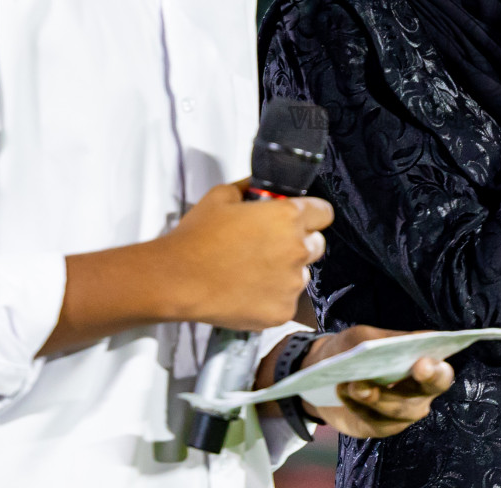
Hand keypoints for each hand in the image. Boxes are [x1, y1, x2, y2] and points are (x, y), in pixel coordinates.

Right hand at [40, 182, 331, 354]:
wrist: (177, 279)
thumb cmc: (196, 238)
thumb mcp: (221, 196)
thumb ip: (249, 189)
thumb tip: (259, 188)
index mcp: (287, 217)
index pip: (324, 212)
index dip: (311, 214)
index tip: (300, 219)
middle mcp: (296, 250)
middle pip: (316, 245)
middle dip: (298, 243)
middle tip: (269, 247)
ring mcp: (291, 284)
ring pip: (301, 275)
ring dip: (285, 273)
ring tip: (252, 272)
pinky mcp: (281, 311)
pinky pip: (286, 301)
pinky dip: (272, 298)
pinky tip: (247, 291)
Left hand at [297, 326, 454, 437]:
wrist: (330, 370)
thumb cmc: (356, 348)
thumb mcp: (366, 337)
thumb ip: (381, 341)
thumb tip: (395, 346)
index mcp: (426, 366)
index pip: (441, 374)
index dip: (435, 372)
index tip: (422, 365)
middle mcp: (420, 394)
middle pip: (419, 397)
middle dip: (401, 391)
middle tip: (375, 384)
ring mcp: (402, 414)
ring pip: (394, 410)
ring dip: (373, 397)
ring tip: (353, 384)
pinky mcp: (381, 427)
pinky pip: (373, 420)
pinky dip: (356, 404)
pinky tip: (342, 389)